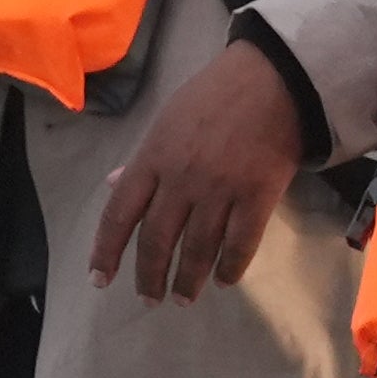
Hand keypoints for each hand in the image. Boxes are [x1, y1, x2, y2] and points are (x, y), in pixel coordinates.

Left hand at [89, 43, 304, 304]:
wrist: (275, 78)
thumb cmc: (216, 95)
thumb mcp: (168, 119)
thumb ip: (143, 157)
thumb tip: (113, 183)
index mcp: (153, 157)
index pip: (119, 214)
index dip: (106, 251)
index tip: (101, 279)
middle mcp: (181, 179)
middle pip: (157, 240)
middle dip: (150, 276)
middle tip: (149, 299)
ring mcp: (220, 190)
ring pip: (198, 249)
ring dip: (188, 280)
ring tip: (184, 298)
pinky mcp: (257, 196)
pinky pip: (240, 244)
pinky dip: (230, 268)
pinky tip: (224, 280)